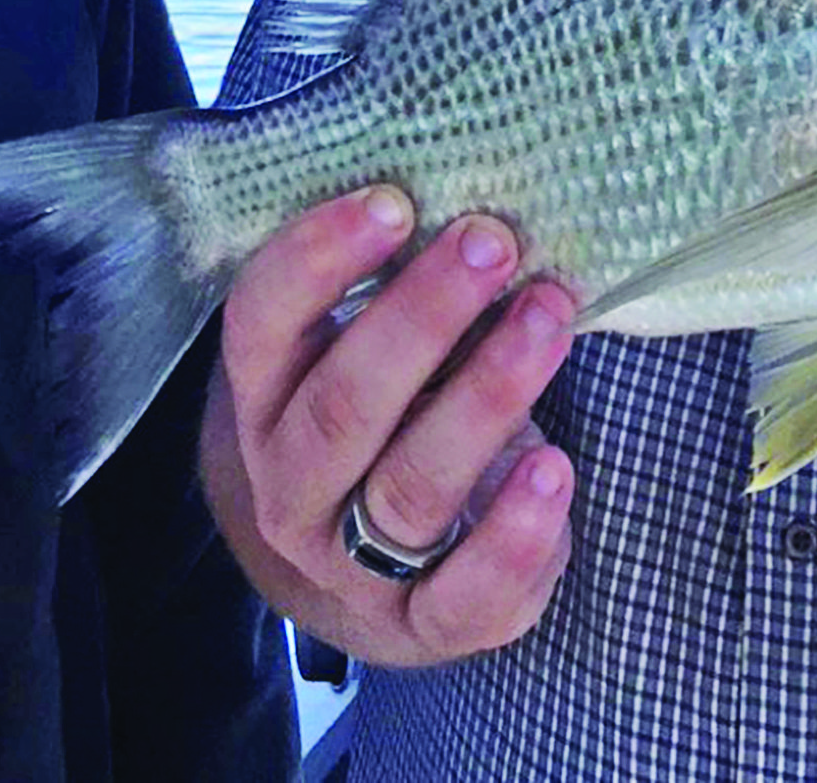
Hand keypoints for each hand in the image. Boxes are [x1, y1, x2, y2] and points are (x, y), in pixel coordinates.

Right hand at [199, 187, 575, 666]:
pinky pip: (463, 592)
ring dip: (488, 395)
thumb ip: (394, 283)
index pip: (260, 324)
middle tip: (494, 239)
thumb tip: (477, 190)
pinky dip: (514, 532)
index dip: (317, 258)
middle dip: (423, 315)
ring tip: (551, 317)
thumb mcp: (362, 344)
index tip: (394, 198)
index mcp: (262, 398)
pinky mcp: (423, 625)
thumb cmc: (380, 411)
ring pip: (408, 486)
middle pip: (342, 404)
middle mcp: (289, 486)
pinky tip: (556, 467)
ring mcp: (348, 565)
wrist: (356, 574)